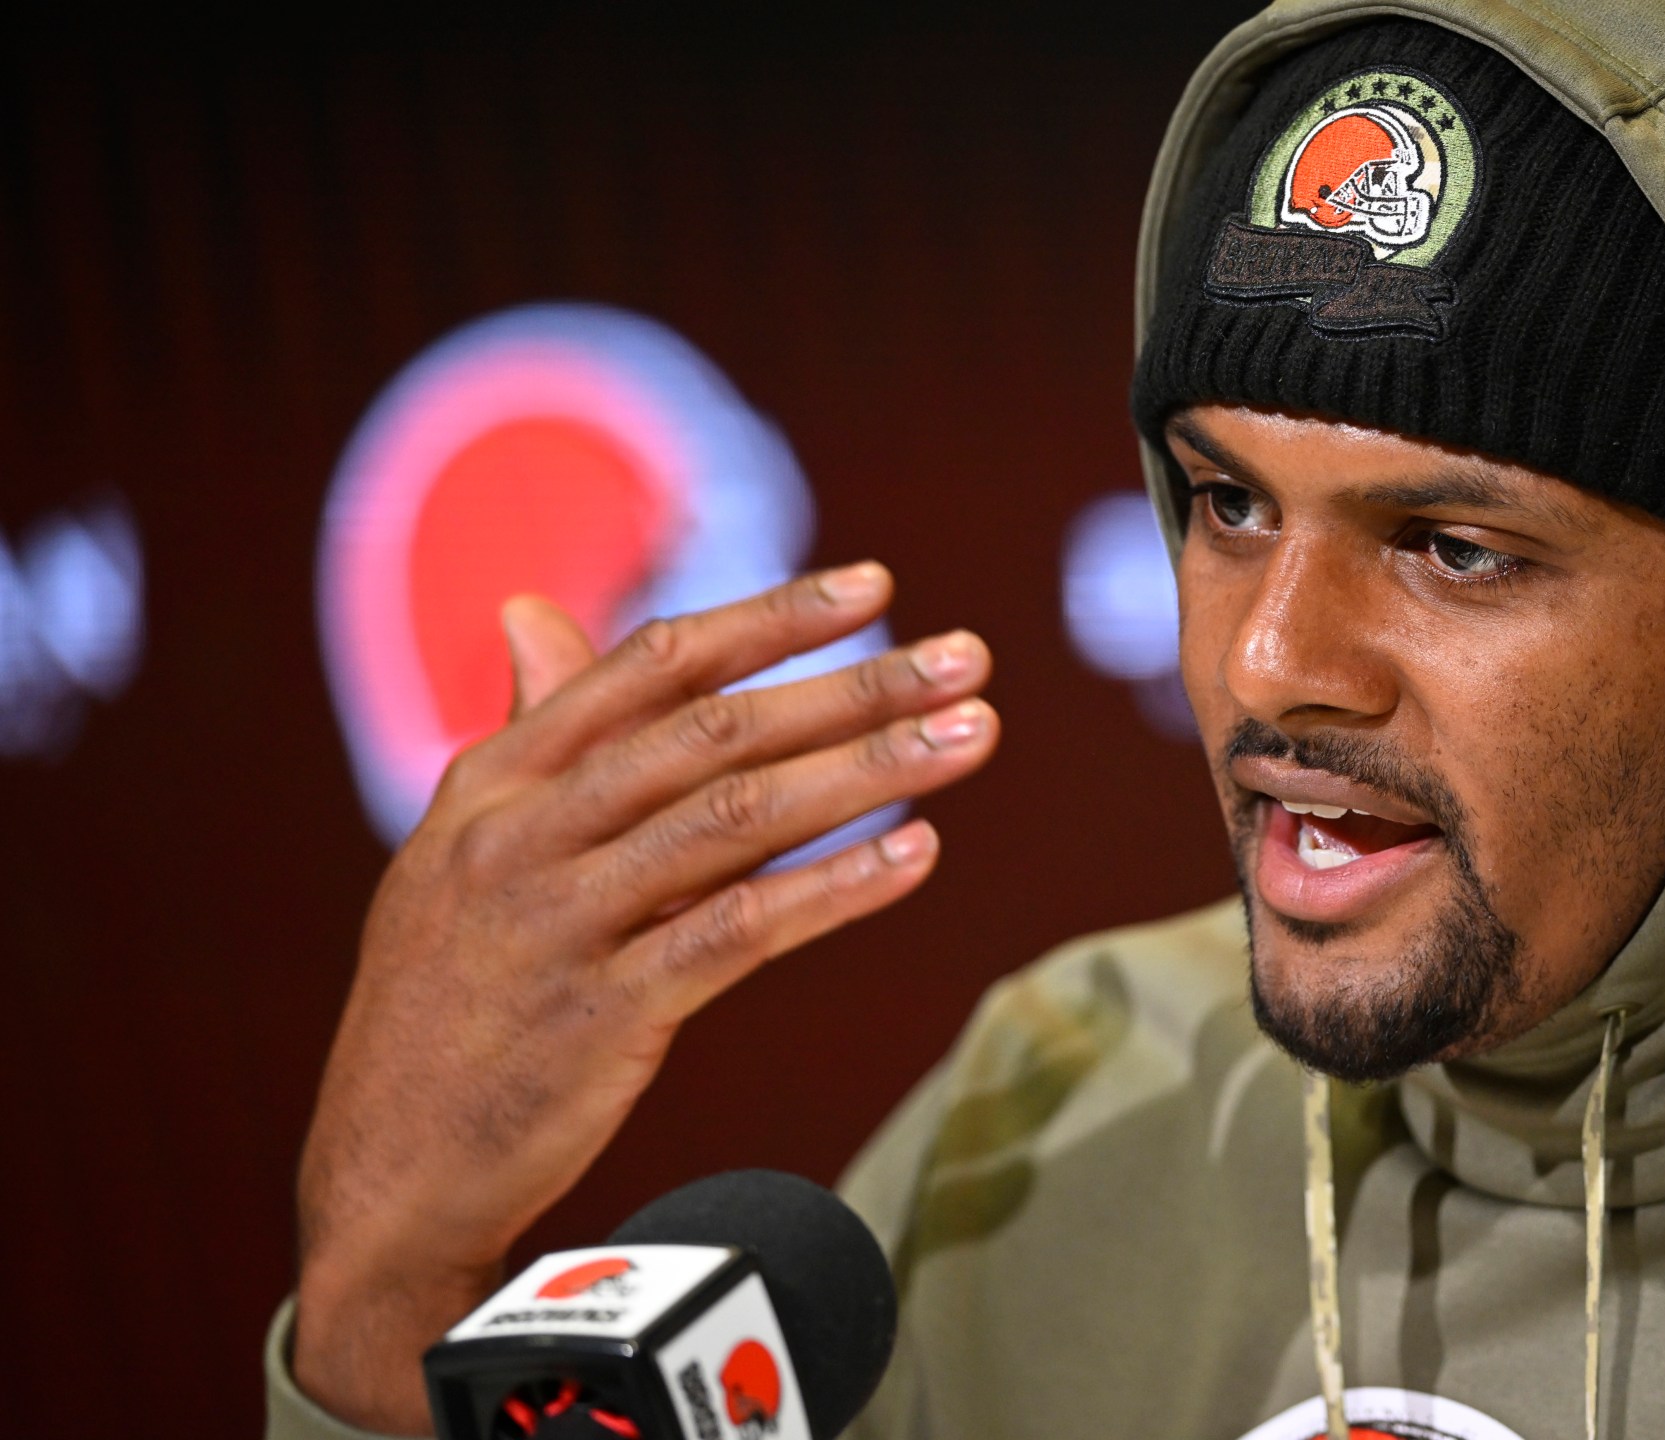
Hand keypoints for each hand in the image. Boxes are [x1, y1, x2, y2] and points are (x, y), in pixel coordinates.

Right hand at [290, 564, 994, 1432]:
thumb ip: (528, 736)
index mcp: (494, 781)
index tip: (874, 584)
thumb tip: (532, 610)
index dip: (769, 620)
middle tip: (966, 657)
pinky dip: (835, 888)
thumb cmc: (448, 998)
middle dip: (852, 685)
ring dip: (868, 770)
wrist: (386, 1169)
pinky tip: (915, 853)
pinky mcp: (605, 1016)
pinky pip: (740, 932)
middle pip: (714, 733)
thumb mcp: (458, 852)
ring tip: (971, 737)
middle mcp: (523, 836)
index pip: (651, 669)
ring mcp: (562, 924)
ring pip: (739, 820)